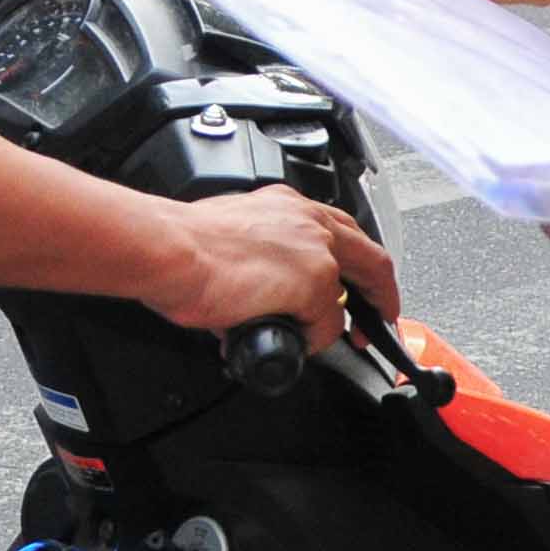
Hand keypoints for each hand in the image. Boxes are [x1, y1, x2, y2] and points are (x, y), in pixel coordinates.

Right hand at [146, 187, 398, 350]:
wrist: (168, 250)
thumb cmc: (180, 244)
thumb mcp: (229, 237)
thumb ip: (254, 259)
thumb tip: (253, 295)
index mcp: (286, 206)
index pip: (338, 229)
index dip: (352, 261)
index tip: (354, 281)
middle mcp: (308, 221)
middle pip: (370, 256)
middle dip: (381, 290)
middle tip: (381, 316)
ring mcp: (316, 251)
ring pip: (351, 292)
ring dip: (344, 320)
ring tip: (347, 340)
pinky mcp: (314, 284)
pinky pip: (327, 325)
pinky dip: (314, 340)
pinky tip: (293, 344)